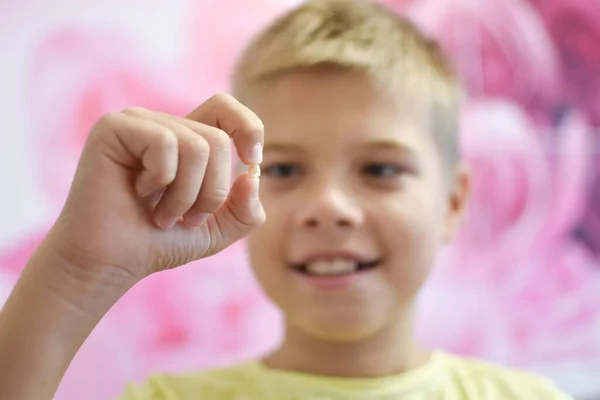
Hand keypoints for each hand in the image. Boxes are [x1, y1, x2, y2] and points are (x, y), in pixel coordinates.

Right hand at [46, 94, 264, 281]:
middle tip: (184, 218)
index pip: (225, 108)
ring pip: (197, 146)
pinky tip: (138, 194)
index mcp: (185, 139)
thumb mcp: (216, 231)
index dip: (247, 128)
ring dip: (186, 194)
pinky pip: (165, 143)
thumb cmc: (156, 243)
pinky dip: (162, 180)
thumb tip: (253, 174)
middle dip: (212, 192)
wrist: (110, 263)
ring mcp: (137, 122)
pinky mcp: (114, 127)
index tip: (251, 161)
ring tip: (161, 214)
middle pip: (218, 139)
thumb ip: (246, 209)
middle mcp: (162, 125)